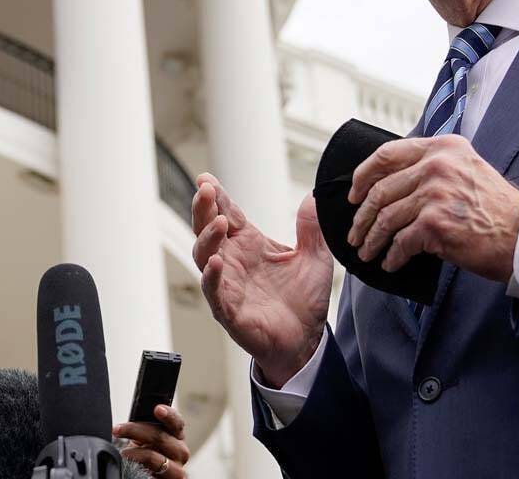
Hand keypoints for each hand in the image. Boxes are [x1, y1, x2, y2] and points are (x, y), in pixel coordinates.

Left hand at [114, 405, 188, 478]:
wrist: (148, 478)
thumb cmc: (147, 457)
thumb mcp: (147, 440)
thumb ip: (147, 428)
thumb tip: (132, 417)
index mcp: (177, 436)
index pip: (176, 422)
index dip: (168, 415)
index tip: (157, 409)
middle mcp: (181, 451)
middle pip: (160, 436)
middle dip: (136, 430)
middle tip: (117, 429)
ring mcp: (177, 468)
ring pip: (153, 456)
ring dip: (133, 453)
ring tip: (122, 453)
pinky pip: (150, 472)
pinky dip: (136, 466)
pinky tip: (129, 464)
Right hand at [192, 173, 333, 387]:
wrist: (306, 340)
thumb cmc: (304, 300)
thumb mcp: (315, 257)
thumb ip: (312, 228)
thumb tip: (314, 196)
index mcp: (250, 244)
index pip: (227, 213)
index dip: (216, 196)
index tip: (206, 178)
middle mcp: (234, 261)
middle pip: (209, 229)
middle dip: (203, 208)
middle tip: (204, 189)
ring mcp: (228, 284)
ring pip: (205, 256)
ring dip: (208, 238)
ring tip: (218, 222)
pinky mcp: (229, 310)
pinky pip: (215, 291)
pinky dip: (212, 277)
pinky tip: (216, 263)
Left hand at [346, 135, 518, 281]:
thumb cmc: (495, 209)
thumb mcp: (467, 169)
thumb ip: (434, 166)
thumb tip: (393, 180)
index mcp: (443, 148)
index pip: (387, 154)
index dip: (363, 175)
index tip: (354, 194)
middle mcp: (437, 165)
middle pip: (380, 190)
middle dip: (362, 216)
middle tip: (356, 233)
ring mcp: (435, 193)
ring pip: (386, 218)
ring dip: (372, 239)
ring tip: (368, 252)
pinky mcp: (435, 223)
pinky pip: (400, 242)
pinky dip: (392, 256)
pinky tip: (391, 262)